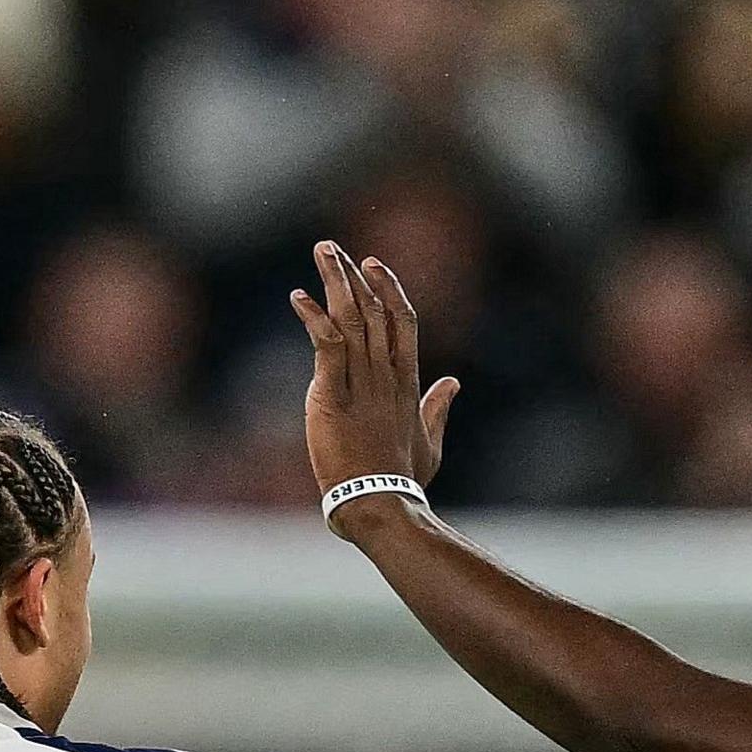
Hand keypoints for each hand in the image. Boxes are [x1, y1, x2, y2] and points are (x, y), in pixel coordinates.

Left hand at [289, 240, 459, 512]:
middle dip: (353, 274)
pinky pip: (326, 345)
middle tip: (330, 248)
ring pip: (351, 318)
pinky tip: (299, 298)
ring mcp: (362, 382)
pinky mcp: (333, 396)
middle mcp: (386, 373)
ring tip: (320, 253)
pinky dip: (313, 318)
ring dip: (334, 282)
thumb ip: (438, 407)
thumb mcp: (429, 440)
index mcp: (407, 380)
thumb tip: (453, 383)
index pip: (403, 320)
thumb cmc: (404, 481)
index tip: (371, 265)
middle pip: (373, 309)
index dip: (388, 289)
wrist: (381, 504)